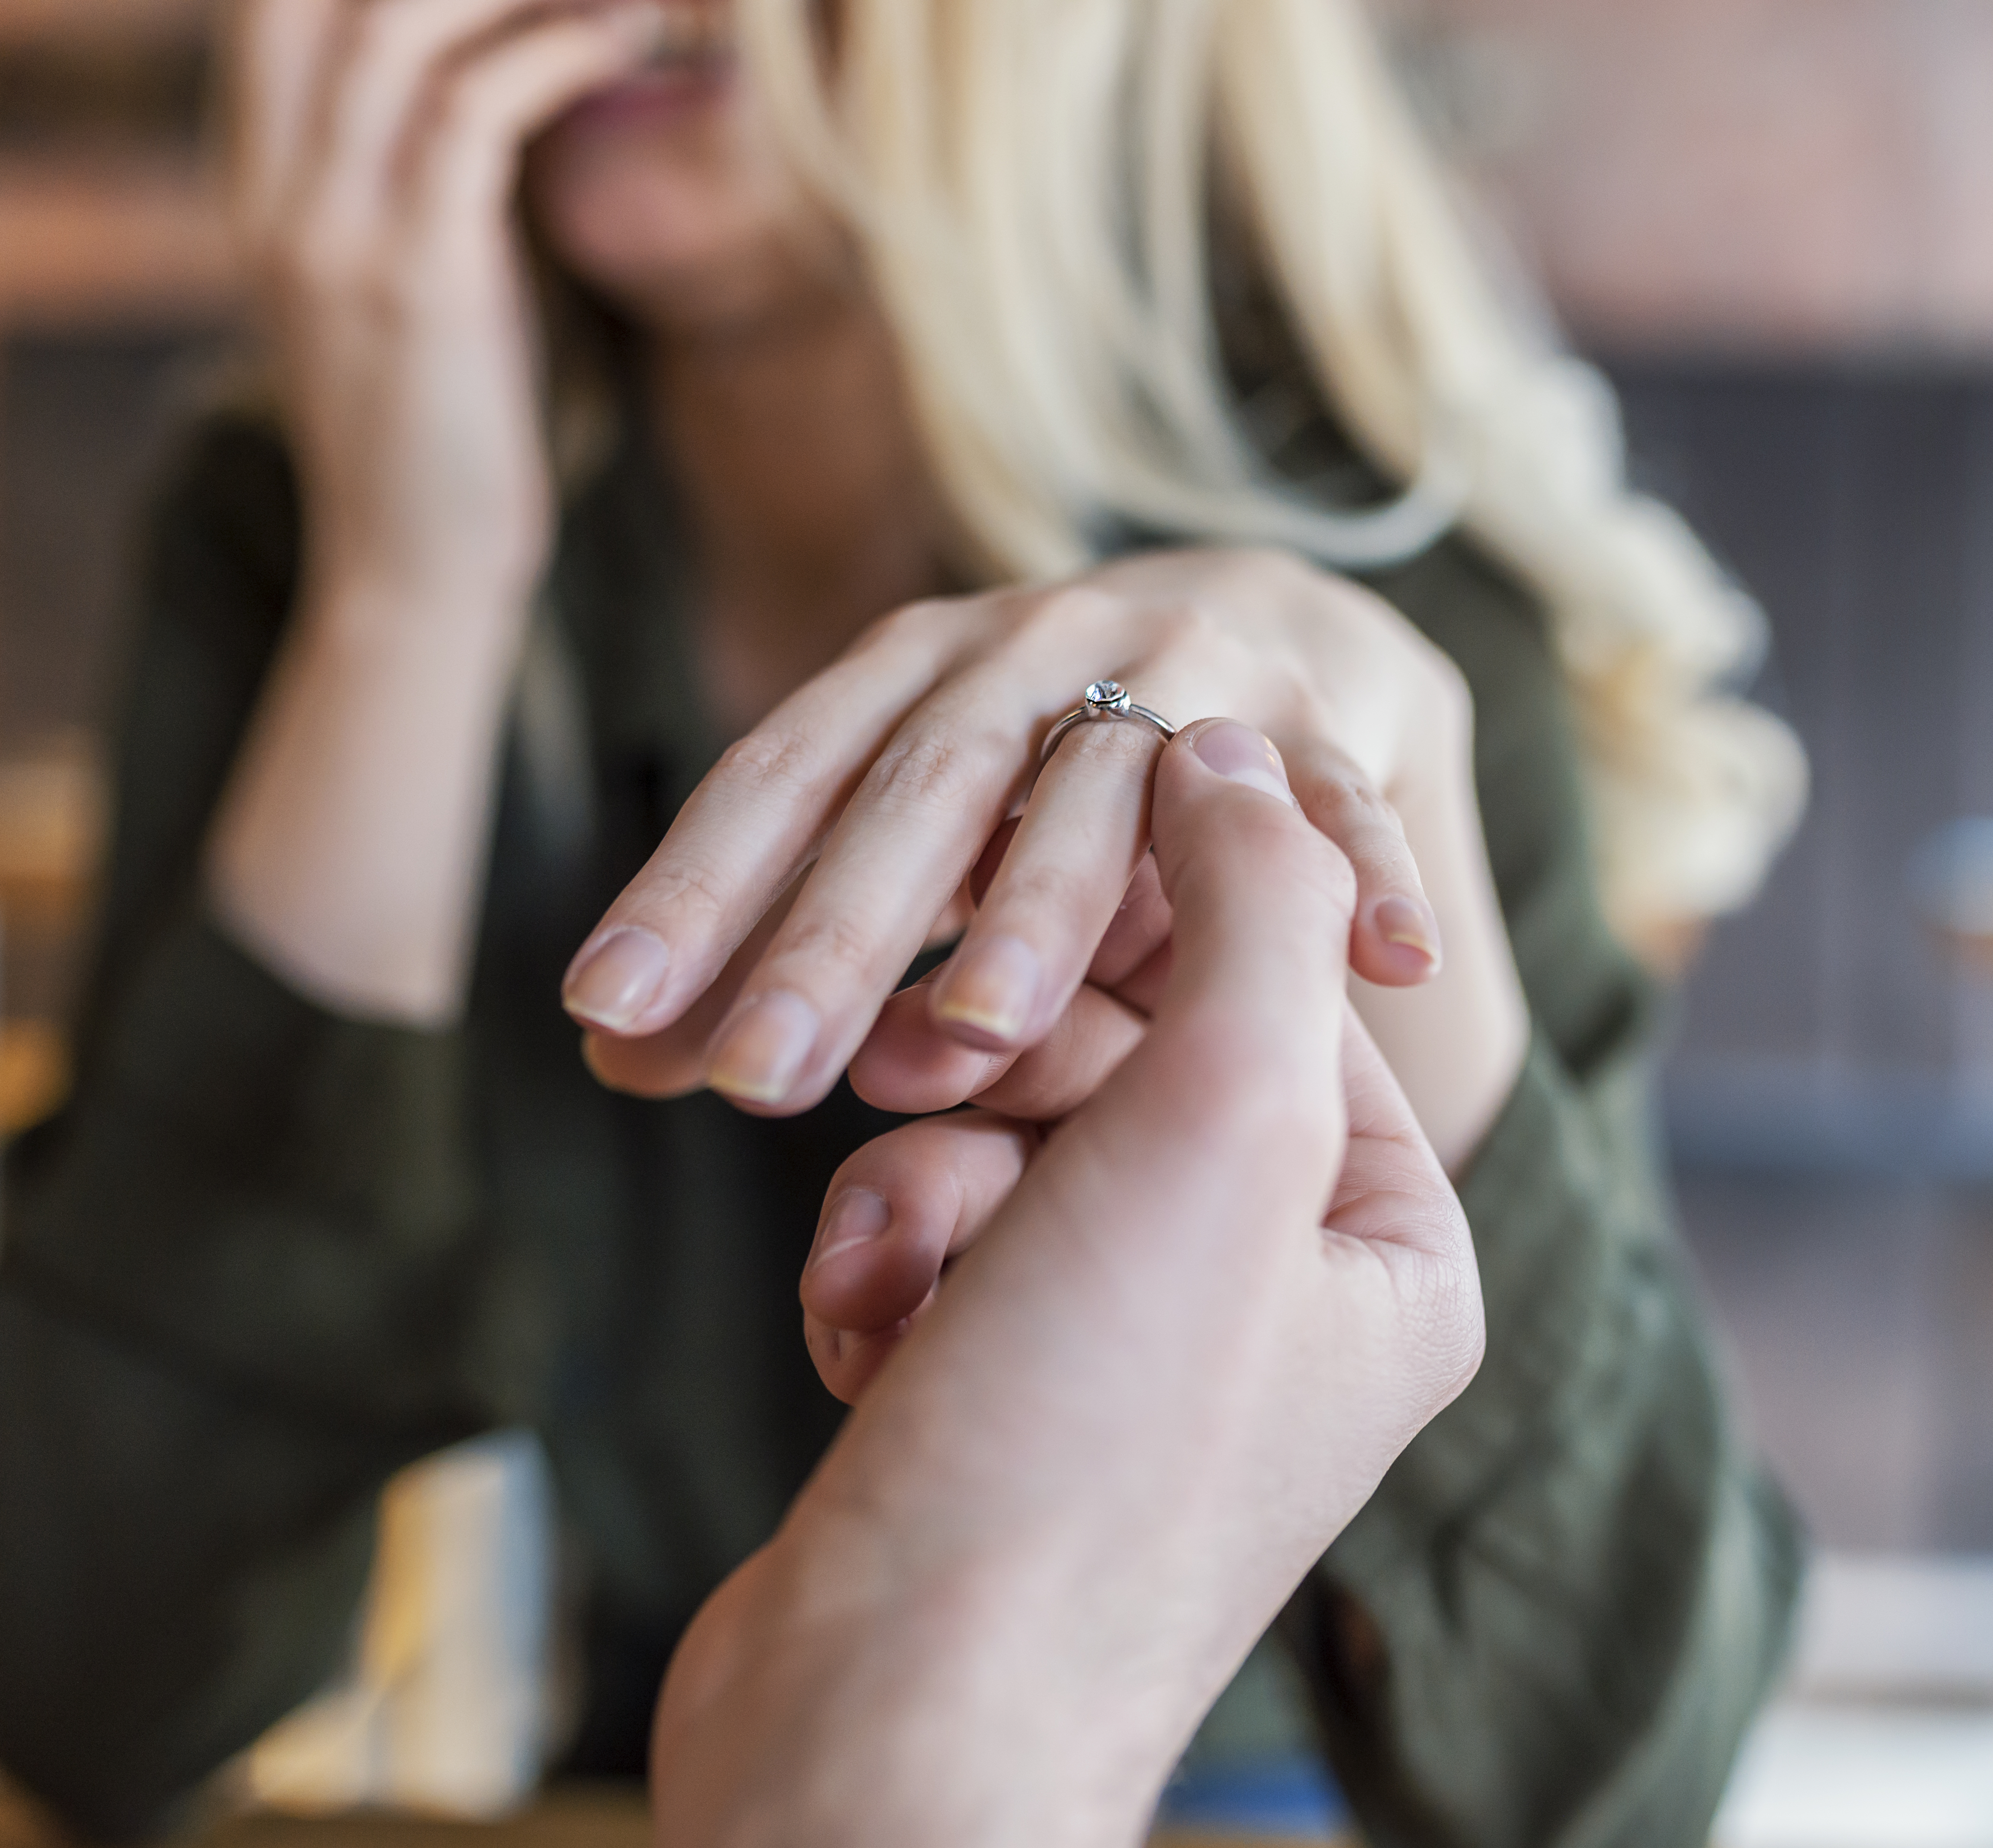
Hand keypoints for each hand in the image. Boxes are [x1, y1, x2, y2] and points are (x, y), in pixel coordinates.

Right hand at [235, 0, 662, 616]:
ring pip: (392, 27)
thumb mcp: (404, 273)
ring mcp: (332, 234)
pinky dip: (558, 53)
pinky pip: (471, 115)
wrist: (412, 571)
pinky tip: (630, 37)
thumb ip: (416, 170)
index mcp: (261, 184)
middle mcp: (273, 192)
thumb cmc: (439, 422)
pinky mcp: (414, 283)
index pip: (273, 4)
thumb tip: (499, 70)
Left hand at [567, 548, 1530, 1162]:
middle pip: (927, 790)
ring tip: (974, 1036)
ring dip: (1046, 912)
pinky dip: (1365, 875)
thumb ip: (775, 930)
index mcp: (916, 668)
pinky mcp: (1323, 715)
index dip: (691, 892)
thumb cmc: (1034, 759)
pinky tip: (1391, 970)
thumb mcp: (908, 819)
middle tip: (748, 1084)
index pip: (782, 773)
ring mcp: (1187, 674)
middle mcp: (1038, 647)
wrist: (1251, 618)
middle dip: (836, 936)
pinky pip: (1344, 802)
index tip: (601, 1020)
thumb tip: (607, 1056)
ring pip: (1110, 796)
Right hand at [644, 721, 1484, 1847]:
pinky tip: (864, 1347)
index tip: (1028, 958)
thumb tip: (1233, 753)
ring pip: (987, 1148)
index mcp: (1379, 1254)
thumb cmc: (1094, 1436)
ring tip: (902, 1278)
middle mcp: (1267, 1313)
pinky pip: (916, 1249)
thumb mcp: (1226, 1120)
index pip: (1269, 997)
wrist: (898, 1713)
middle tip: (918, 1088)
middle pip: (1116, 1069)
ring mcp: (1120, 1371)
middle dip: (995, 1079)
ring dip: (915, 1183)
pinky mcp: (981, 1409)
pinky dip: (873, 1273)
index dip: (1132, 948)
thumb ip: (1253, 906)